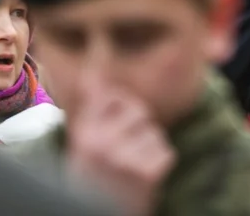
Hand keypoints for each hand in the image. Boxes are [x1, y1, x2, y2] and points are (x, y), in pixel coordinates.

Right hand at [66, 84, 175, 215]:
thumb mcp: (84, 142)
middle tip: (126, 151)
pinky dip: (159, 165)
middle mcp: (103, 143)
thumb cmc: (92, 178)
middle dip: (138, 129)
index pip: (112, 96)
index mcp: (85, 134)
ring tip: (132, 168)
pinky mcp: (147, 173)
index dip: (121, 107)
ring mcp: (125, 159)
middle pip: (139, 112)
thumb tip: (93, 71)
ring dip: (149, 149)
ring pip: (154, 133)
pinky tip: (143, 179)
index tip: (119, 124)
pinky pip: (166, 152)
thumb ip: (92, 107)